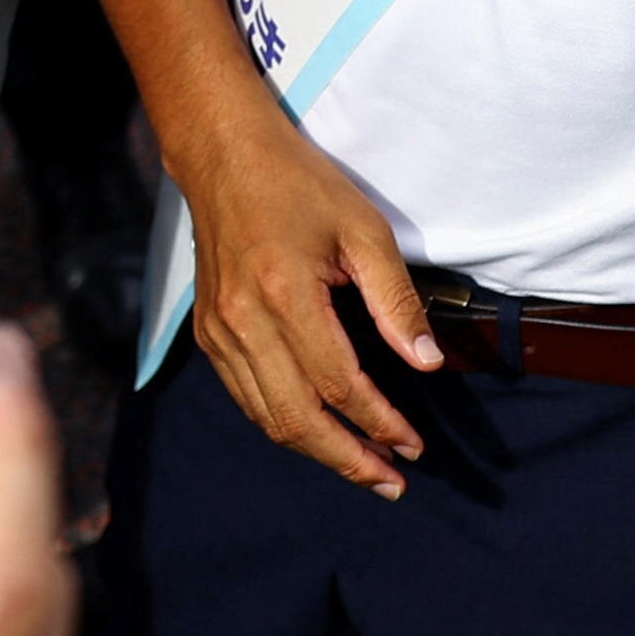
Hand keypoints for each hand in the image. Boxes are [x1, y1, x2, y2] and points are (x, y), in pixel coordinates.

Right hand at [174, 98, 439, 491]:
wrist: (222, 154)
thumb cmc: (298, 183)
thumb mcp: (363, 228)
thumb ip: (395, 299)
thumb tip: (426, 362)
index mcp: (284, 293)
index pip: (340, 384)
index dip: (381, 423)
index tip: (415, 446)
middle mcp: (243, 321)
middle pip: (297, 419)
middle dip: (349, 460)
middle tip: (392, 481)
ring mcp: (218, 331)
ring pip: (267, 417)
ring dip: (317, 450)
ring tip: (364, 465)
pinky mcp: (208, 333)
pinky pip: (245, 398)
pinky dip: (283, 423)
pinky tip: (317, 429)